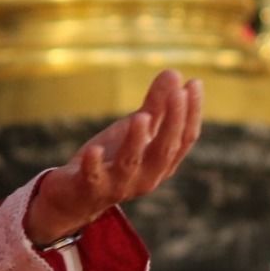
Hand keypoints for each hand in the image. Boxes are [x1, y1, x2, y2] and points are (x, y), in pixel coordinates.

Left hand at [23, 69, 202, 245]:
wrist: (75, 197)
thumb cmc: (111, 159)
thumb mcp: (135, 130)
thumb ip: (155, 106)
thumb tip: (175, 73)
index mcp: (160, 163)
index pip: (183, 139)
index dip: (191, 112)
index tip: (194, 83)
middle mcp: (146, 177)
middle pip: (164, 150)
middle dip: (173, 122)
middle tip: (177, 92)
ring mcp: (118, 184)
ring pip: (130, 163)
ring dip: (136, 141)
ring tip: (140, 117)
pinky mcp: (89, 188)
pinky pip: (93, 177)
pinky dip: (93, 164)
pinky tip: (93, 149)